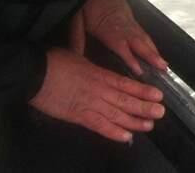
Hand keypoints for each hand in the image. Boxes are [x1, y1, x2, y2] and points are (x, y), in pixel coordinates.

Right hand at [30, 47, 164, 142]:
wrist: (34, 72)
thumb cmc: (53, 62)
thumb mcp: (77, 56)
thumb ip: (89, 66)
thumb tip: (95, 68)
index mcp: (99, 74)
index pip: (125, 84)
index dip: (142, 90)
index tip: (157, 94)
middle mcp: (98, 89)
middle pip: (126, 100)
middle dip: (144, 106)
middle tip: (161, 111)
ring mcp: (89, 103)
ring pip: (117, 114)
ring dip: (134, 121)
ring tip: (150, 124)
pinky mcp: (77, 116)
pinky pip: (99, 126)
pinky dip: (113, 132)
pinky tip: (126, 137)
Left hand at [69, 0, 167, 75]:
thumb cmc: (88, 4)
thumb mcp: (77, 18)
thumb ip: (77, 38)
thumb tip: (75, 57)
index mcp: (107, 28)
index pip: (121, 45)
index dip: (130, 58)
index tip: (140, 70)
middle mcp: (122, 27)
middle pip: (138, 42)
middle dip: (151, 56)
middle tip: (162, 68)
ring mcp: (129, 23)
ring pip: (144, 38)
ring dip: (154, 51)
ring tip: (164, 65)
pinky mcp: (132, 20)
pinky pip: (144, 33)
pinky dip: (152, 44)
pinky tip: (156, 53)